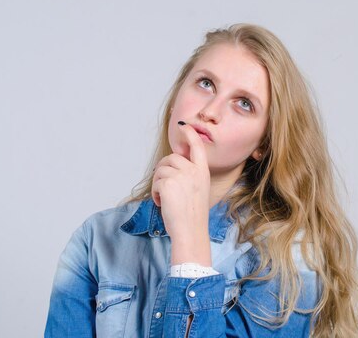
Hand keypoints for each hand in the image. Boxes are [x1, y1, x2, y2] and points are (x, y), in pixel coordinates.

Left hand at [151, 122, 211, 265]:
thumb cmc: (192, 215)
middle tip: (164, 187)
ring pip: (161, 169)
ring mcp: (181, 176)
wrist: (190, 231)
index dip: (190, 135)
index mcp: (203, 172)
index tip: (184, 126)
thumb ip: (189, 175)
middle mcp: (194, 171)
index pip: (197, 147)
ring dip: (158, 183)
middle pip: (171, 158)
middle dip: (163, 170)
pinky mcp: (168, 183)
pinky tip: (161, 203)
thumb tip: (173, 163)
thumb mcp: (197, 190)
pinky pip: (155, 181)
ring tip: (164, 198)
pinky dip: (154, 193)